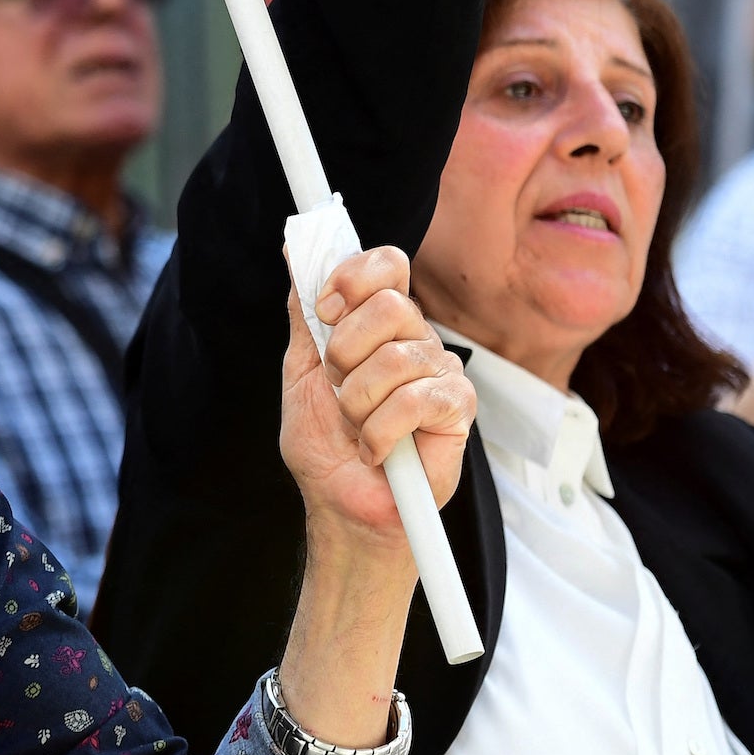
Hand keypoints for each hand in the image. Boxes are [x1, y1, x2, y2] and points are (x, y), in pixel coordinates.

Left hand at [280, 245, 472, 555]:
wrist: (342, 505)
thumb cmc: (325, 445)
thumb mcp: (301, 370)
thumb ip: (305, 312)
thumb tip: (296, 249)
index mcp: (380, 324)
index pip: (387, 265)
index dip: (355, 276)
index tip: (327, 310)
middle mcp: (415, 339)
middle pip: (390, 305)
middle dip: (345, 353)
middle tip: (338, 387)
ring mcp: (441, 372)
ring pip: (395, 358)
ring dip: (356, 403)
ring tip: (355, 427)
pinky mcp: (457, 409)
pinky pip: (413, 401)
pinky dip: (379, 432)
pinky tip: (375, 449)